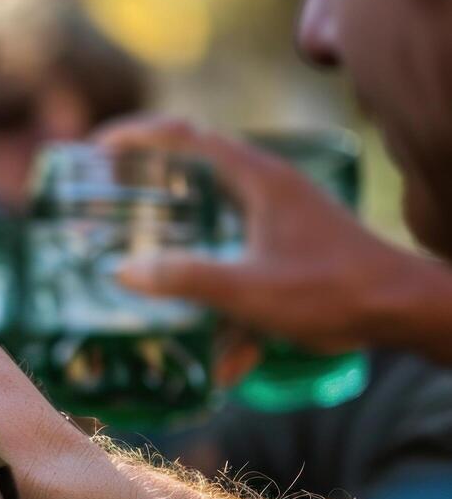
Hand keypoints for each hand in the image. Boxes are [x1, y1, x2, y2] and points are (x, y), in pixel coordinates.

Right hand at [96, 116, 441, 351]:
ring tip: (149, 279)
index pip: (185, 136)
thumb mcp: (248, 289)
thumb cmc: (331, 290)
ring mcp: (280, 217)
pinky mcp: (289, 247)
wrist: (402, 310)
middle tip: (106, 206)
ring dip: (184, 252)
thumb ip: (186, 278)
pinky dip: (226, 299)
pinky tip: (229, 361)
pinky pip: (241, 261)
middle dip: (149, 191)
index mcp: (257, 178)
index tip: (95, 151)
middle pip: (194, 171)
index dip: (136, 137)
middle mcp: (266, 187)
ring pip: (215, 221)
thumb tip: (124, 272)